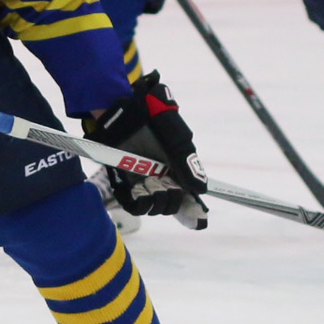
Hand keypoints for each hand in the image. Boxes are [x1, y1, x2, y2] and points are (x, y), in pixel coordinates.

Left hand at [83, 72, 206, 214]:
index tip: (198, 217)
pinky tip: (139, 193)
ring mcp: (142, 179)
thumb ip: (187, 162)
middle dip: (172, 202)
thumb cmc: (152, 116)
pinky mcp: (123, 180)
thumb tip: (201, 190)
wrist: (123, 106)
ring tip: (152, 185)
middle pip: (171, 205)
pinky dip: (137, 204)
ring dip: (156, 203)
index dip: (193, 208)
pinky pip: (131, 203)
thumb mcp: (176, 137)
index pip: (188, 195)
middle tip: (166, 187)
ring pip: (153, 207)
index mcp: (178, 167)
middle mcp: (162, 176)